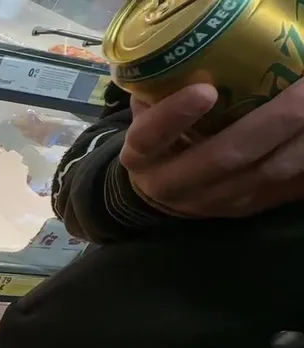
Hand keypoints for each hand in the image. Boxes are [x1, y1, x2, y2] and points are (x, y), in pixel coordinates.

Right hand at [120, 80, 303, 216]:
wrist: (165, 193)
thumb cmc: (160, 141)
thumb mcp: (148, 116)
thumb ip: (165, 93)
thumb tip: (206, 55)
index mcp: (143, 157)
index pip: (150, 138)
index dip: (175, 116)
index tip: (205, 90)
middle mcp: (174, 184)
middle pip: (226, 156)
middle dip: (273, 120)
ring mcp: (214, 201)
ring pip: (267, 172)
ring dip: (301, 138)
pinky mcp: (246, 208)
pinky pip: (287, 184)